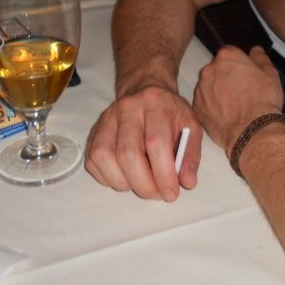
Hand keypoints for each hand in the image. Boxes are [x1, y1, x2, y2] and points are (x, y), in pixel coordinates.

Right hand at [85, 84, 201, 200]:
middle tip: (157, 194)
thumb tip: (187, 182)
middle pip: (128, 154)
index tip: (171, 193)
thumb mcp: (191, 126)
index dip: (163, 174)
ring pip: (105, 158)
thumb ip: (191, 154)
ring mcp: (107, 119)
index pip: (156, 143)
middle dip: (144, 184)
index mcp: (156, 104)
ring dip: (125, 183)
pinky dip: (109, 178)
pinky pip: (93, 162)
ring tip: (142, 184)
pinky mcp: (94, 131)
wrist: (145, 90)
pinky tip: (126, 176)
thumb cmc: (170, 112)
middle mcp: (128, 109)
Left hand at [193, 46, 284, 155]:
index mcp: (227, 57)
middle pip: (217, 68)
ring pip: (209, 85)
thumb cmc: (263, 101)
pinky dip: (212, 106)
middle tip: (241, 90)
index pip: (230, 53)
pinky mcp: (197, 107)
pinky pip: (204, 102)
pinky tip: (226, 114)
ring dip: (218, 91)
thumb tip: (256, 51)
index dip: (239, 63)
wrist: (251, 130)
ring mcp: (201, 89)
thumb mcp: (270, 75)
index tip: (246, 73)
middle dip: (226, 76)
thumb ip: (261, 59)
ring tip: (234, 105)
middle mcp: (210, 69)